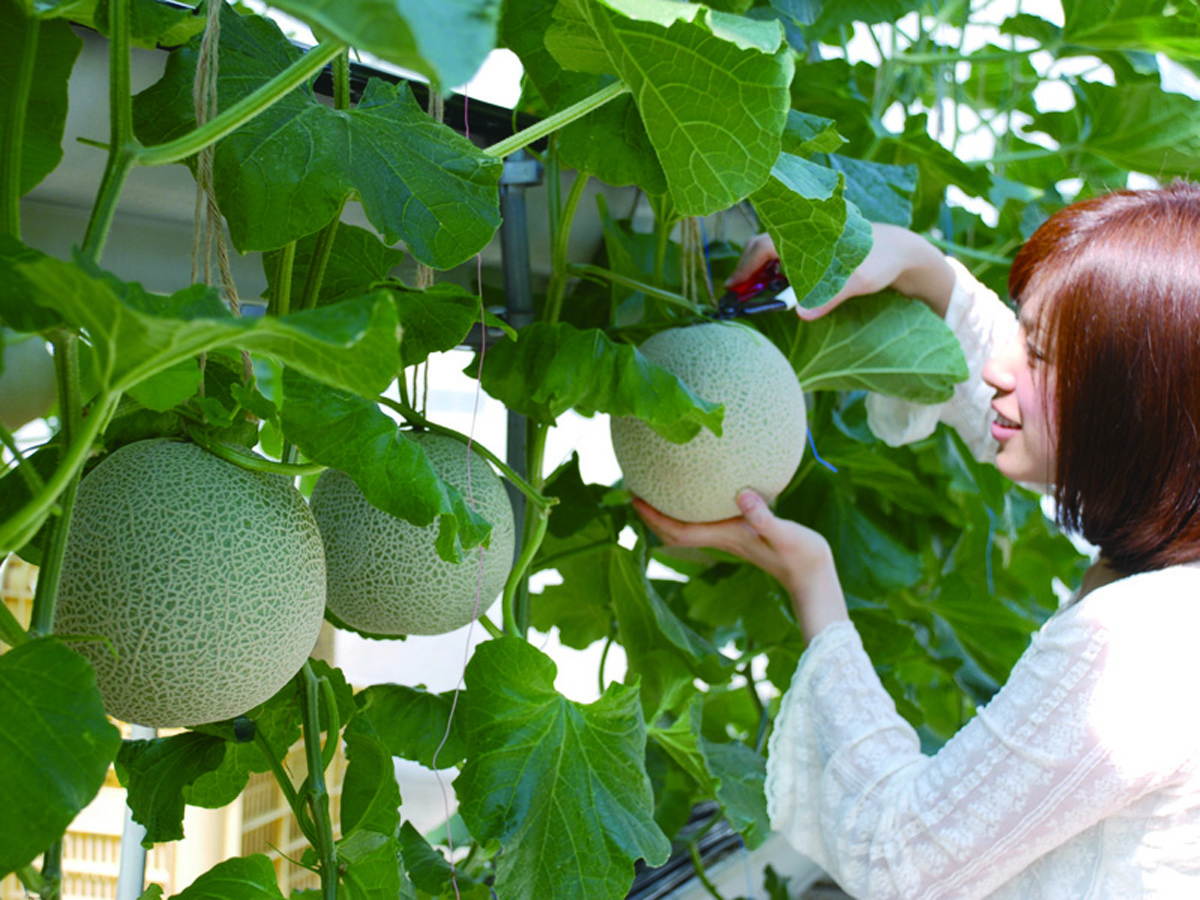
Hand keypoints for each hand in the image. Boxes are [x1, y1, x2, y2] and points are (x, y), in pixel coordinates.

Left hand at [633, 490, 848, 640]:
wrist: (814, 577)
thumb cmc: (802, 557)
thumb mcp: (785, 534)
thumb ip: (764, 517)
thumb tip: (742, 495)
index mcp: (726, 536)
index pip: (679, 530)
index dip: (654, 516)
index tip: (634, 498)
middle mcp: (723, 538)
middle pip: (675, 531)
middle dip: (652, 514)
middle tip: (633, 490)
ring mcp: (731, 537)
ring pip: (688, 527)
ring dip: (668, 513)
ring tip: (656, 490)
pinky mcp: (742, 534)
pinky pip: (706, 521)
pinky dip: (692, 509)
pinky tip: (697, 493)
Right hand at [726, 224, 954, 320]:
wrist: (903, 251)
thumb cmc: (881, 261)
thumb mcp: (857, 281)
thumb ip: (829, 297)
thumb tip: (802, 315)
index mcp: (810, 232)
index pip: (765, 245)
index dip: (746, 266)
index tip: (734, 287)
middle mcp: (806, 230)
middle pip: (763, 244)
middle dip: (747, 268)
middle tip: (737, 293)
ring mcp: (809, 237)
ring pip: (773, 248)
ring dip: (760, 269)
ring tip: (752, 291)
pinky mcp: (815, 245)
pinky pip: (786, 253)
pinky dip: (774, 268)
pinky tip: (776, 286)